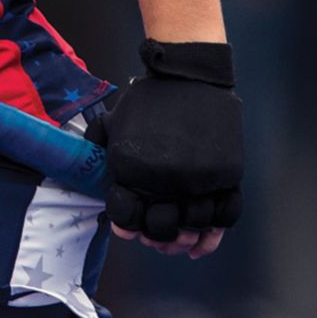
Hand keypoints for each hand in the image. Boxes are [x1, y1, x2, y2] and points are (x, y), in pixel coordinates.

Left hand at [87, 39, 242, 259]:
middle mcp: (165, 181)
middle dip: (157, 239)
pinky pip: (226, 215)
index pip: (127, 219)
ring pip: (195, 227)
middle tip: (157, 239)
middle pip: (162, 231)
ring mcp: (199, 179)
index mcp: (132, 170)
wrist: (188, 75)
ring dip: (187, 240)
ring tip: (181, 241)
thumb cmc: (147, 100)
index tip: (131, 227)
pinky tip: (204, 240)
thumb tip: (89, 181)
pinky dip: (216, 233)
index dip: (127, 227)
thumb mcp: (112, 122)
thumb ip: (98, 151)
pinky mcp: (227, 174)